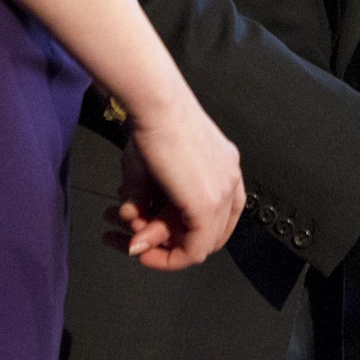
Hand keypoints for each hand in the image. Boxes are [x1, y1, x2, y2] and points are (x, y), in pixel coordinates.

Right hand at [107, 90, 245, 271]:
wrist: (154, 103)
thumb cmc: (150, 124)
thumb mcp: (149, 172)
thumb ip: (147, 206)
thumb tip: (136, 239)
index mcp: (222, 166)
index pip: (215, 216)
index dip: (182, 232)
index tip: (152, 236)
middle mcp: (229, 178)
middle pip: (207, 233)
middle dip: (168, 243)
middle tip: (137, 239)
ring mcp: (223, 191)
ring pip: (198, 244)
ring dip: (159, 246)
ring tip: (130, 233)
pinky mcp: (208, 203)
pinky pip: (193, 250)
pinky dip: (165, 256)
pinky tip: (139, 245)